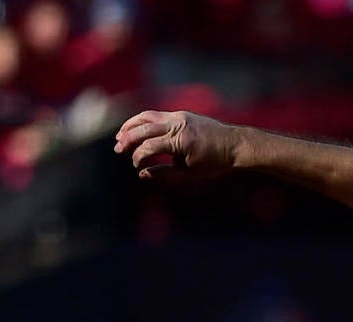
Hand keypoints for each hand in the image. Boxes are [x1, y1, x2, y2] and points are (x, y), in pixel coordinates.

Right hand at [113, 110, 237, 180]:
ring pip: (148, 116)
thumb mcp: (189, 174)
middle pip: (144, 128)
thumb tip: (142, 174)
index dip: (139, 156)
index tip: (136, 165)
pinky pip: (157, 114)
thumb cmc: (214, 163)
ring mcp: (179, 116)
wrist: (235, 145)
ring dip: (131, 125)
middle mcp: (178, 125)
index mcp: (181, 141)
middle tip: (117, 150)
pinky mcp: (181, 114)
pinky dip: (143, 121)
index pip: (150, 146)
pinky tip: (136, 129)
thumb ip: (164, 175)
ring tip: (120, 136)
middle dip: (128, 139)